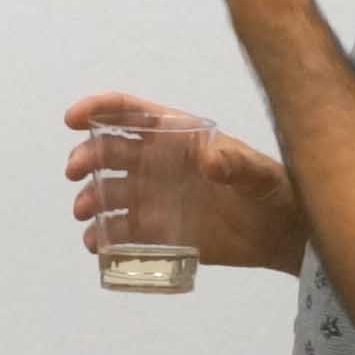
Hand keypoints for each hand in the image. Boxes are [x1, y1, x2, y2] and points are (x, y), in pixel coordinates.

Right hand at [57, 91, 306, 273]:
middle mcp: (158, 163)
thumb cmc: (273, 190)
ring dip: (90, 199)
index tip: (73, 120)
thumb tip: (210, 160)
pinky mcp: (158, 231)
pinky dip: (103, 237)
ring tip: (85, 213)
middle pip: (109, 152)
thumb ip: (236, 164)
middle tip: (75, 172)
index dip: (99, 110)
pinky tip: (97, 244)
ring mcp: (154, 197)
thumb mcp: (258, 173)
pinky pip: (121, 232)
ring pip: (108, 192)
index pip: (131, 113)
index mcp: (176, 136)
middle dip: (86, 157)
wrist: (281, 234)